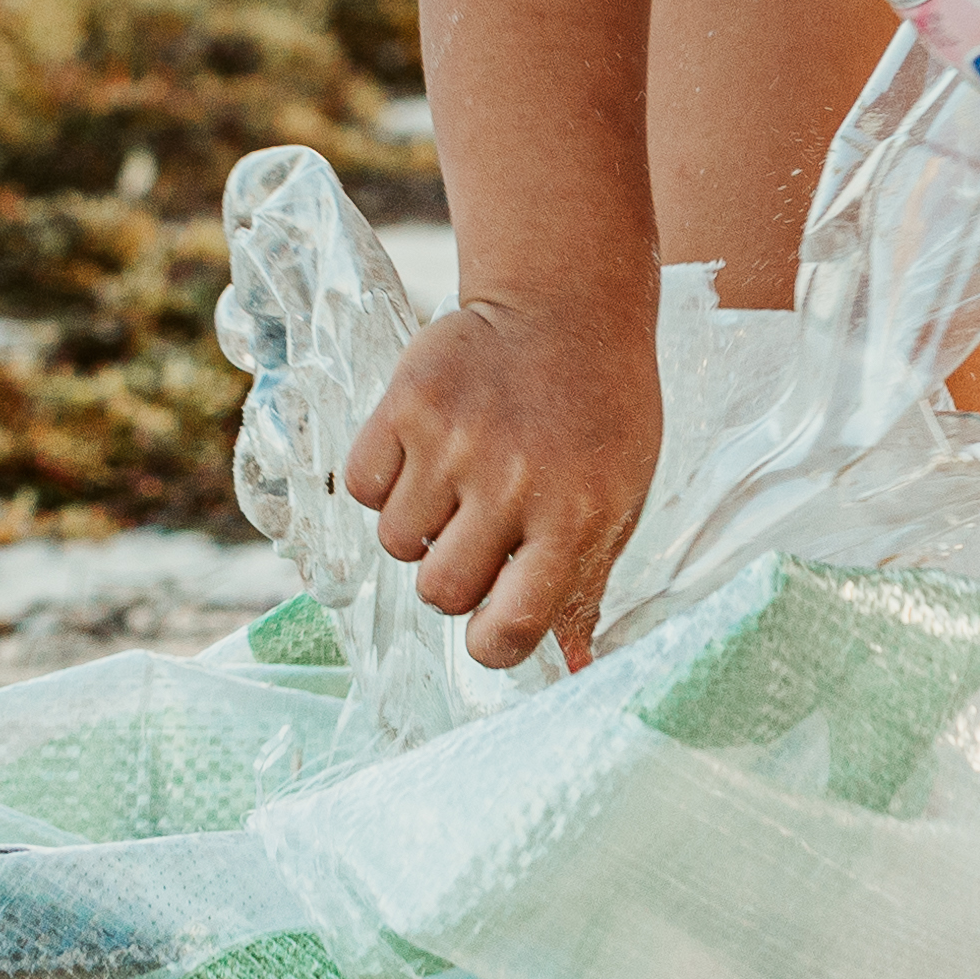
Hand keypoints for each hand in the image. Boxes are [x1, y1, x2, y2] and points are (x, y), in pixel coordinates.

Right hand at [335, 285, 667, 669]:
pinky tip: (424, 451)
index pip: (512, 628)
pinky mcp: (408, 403)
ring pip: (396, 543)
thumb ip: (584, 585)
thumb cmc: (599, 417)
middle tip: (477, 532)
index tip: (488, 627)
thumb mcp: (615, 501)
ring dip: (419, 524)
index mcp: (575, 519)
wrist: (566, 307)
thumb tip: (571, 671)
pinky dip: (384, 481)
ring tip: (457, 479)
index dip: (491, 643)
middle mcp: (513, 485)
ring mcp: (456, 443)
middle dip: (451, 576)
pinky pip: (364, 488)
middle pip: (441, 591)